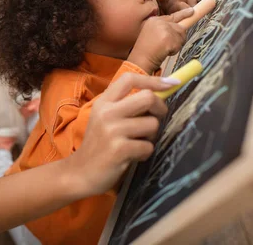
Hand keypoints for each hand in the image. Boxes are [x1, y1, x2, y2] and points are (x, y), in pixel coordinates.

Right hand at [66, 74, 174, 196]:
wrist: (80, 172)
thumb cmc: (99, 144)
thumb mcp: (105, 118)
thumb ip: (125, 105)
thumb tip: (159, 93)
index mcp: (104, 102)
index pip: (129, 79)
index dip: (153, 80)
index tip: (172, 83)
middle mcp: (107, 112)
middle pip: (147, 97)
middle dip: (160, 108)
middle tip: (157, 118)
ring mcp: (112, 131)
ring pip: (152, 124)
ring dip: (151, 136)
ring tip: (137, 143)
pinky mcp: (119, 149)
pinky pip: (148, 147)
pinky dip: (144, 153)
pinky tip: (132, 156)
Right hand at [127, 8, 193, 73]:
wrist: (140, 60)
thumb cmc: (146, 51)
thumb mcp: (153, 35)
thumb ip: (165, 30)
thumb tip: (182, 29)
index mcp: (154, 20)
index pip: (172, 16)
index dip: (183, 14)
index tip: (191, 11)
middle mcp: (159, 22)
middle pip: (180, 27)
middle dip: (178, 38)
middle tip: (168, 46)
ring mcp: (164, 29)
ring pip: (181, 35)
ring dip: (176, 45)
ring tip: (164, 49)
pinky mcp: (168, 37)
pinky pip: (180, 43)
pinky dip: (174, 50)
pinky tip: (164, 52)